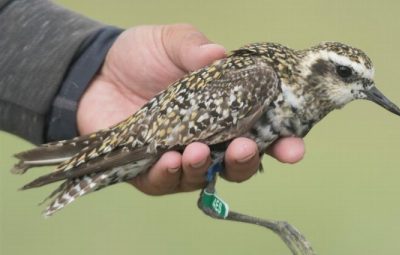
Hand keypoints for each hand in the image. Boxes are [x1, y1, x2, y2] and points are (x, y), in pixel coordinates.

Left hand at [77, 24, 304, 194]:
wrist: (97, 73)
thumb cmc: (142, 57)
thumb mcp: (171, 43)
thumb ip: (193, 47)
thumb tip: (216, 53)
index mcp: (225, 111)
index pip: (262, 131)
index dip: (282, 143)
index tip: (294, 148)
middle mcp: (209, 139)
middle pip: (238, 163)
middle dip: (246, 160)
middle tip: (245, 147)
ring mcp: (182, 158)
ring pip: (204, 177)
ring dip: (205, 168)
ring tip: (196, 150)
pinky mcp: (151, 170)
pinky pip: (166, 181)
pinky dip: (170, 174)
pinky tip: (170, 159)